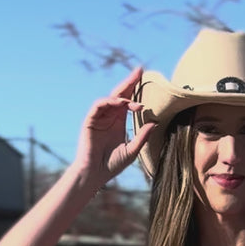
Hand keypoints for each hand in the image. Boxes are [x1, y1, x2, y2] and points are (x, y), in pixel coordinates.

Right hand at [73, 65, 156, 184]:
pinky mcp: (90, 121)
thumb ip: (142, 137)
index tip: (147, 82)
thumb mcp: (132, 150)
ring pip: (110, 98)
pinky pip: (99, 105)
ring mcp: (99, 118)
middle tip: (140, 70)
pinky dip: (109, 102)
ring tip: (133, 97)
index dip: (135, 90)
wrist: (95, 174)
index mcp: (118, 122)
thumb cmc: (112, 165)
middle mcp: (109, 117)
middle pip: (120, 94)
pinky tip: (121, 103)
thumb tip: (154, 122)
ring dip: (122, 95)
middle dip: (129, 82)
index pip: (128, 101)